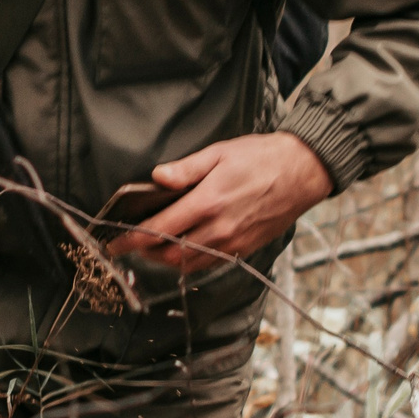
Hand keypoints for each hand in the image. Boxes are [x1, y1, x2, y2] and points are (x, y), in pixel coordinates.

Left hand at [103, 132, 334, 273]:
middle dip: (146, 252)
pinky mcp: (245, 248)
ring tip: (154, 247)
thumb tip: (157, 177)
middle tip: (132, 243)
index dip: (132, 240)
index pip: (159, 230)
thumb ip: (187, 169)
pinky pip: (210, 263)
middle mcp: (219, 228)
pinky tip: (183, 249)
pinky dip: (190, 261)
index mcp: (208, 202)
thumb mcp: (220, 153)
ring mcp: (233, 242)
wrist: (303, 172)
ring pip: (189, 264)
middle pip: (170, 254)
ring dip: (166, 259)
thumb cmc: (261, 158)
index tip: (115, 244)